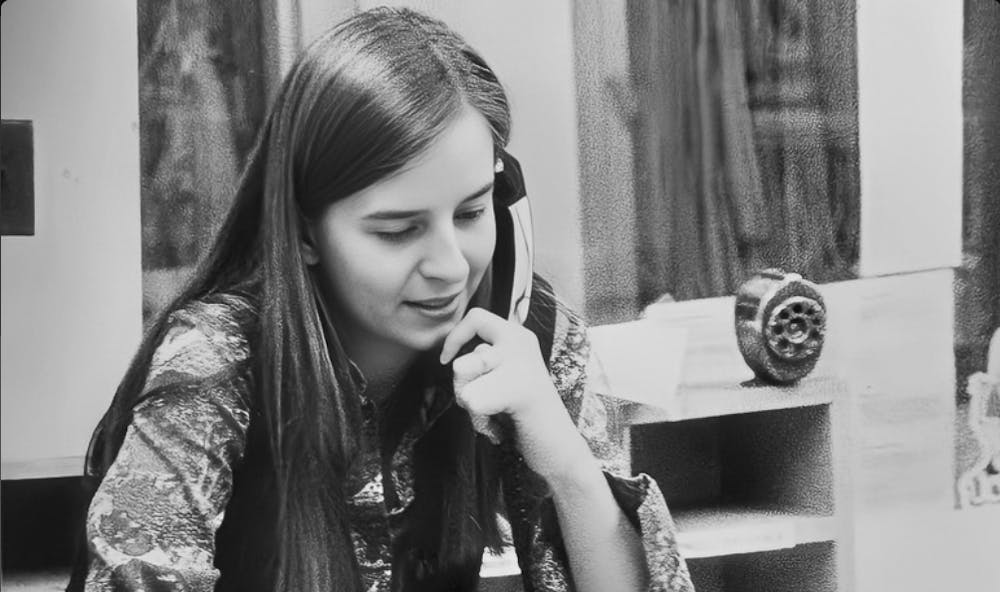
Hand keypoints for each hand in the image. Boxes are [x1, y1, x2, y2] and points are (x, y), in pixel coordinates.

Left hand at [440, 308, 586, 478]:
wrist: (557, 446)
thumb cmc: (522, 412)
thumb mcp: (501, 375)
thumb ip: (481, 359)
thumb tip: (451, 356)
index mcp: (518, 335)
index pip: (476, 317)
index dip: (455, 338)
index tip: (448, 360)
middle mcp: (521, 344)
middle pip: (462, 361)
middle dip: (461, 388)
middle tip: (483, 400)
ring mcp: (522, 365)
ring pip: (463, 377)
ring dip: (470, 401)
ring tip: (494, 411)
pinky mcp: (519, 392)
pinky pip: (473, 400)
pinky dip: (479, 418)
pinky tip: (499, 423)